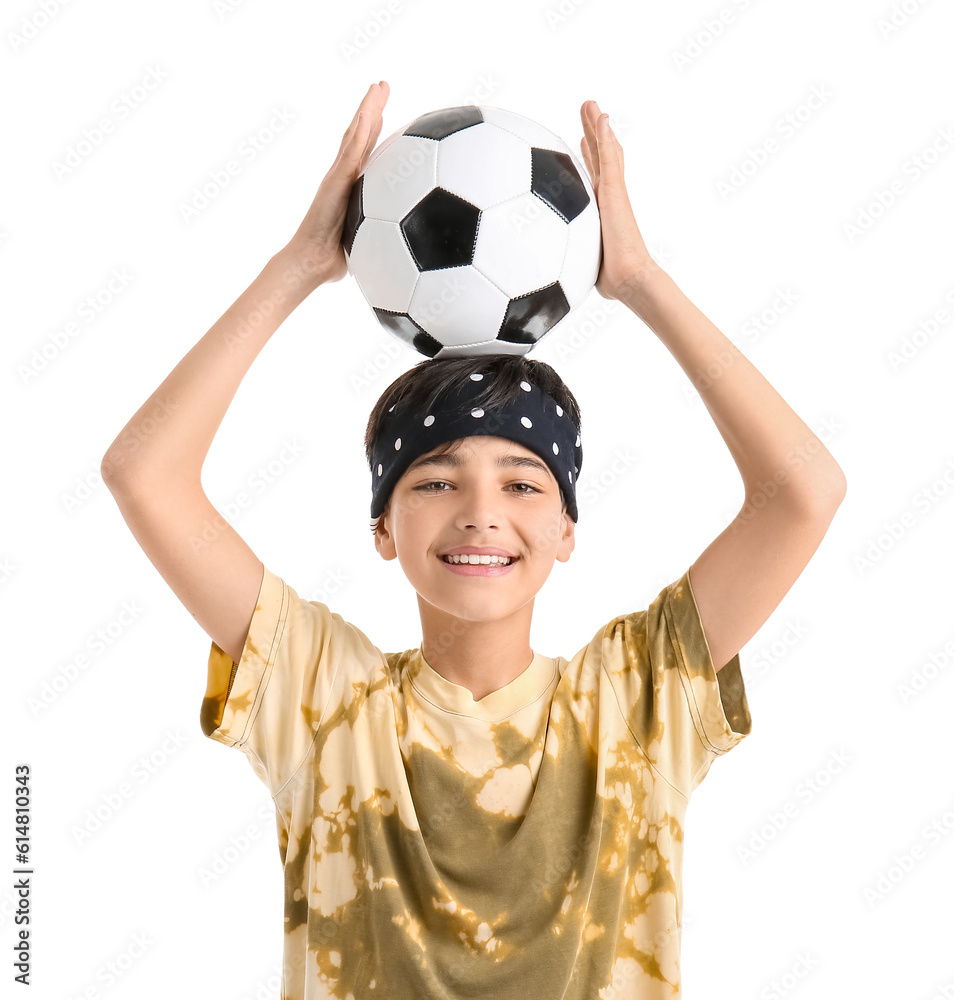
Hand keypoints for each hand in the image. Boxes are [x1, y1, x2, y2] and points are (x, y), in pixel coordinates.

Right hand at [284, 81, 389, 285]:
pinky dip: (359, 132)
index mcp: (352, 188)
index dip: (374, 132)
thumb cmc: (333, 259)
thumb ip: (377, 237)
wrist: (311, 262)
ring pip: (354, 136)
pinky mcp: (335, 182)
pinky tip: (369, 113)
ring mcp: (338, 176)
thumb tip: (397, 250)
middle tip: (382, 86)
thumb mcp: (364, 243)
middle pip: (359, 135)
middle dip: (371, 110)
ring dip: (367, 110)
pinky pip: (351, 153)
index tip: (385, 114)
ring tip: (378, 87)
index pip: (365, 154)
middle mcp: (344, 177)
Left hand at [579, 100, 657, 300]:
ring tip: (591, 104)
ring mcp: (614, 192)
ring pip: (606, 151)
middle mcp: (608, 196)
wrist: (628, 277)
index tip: (581, 141)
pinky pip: (609, 159)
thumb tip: (551, 270)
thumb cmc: (609, 276)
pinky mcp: (615, 192)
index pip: (593, 177)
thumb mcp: (581, 259)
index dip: (589, 158)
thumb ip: (571, 255)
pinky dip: (605, 137)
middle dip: (594, 133)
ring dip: (599, 126)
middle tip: (588, 109)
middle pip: (601, 156)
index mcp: (599, 209)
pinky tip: (602, 117)